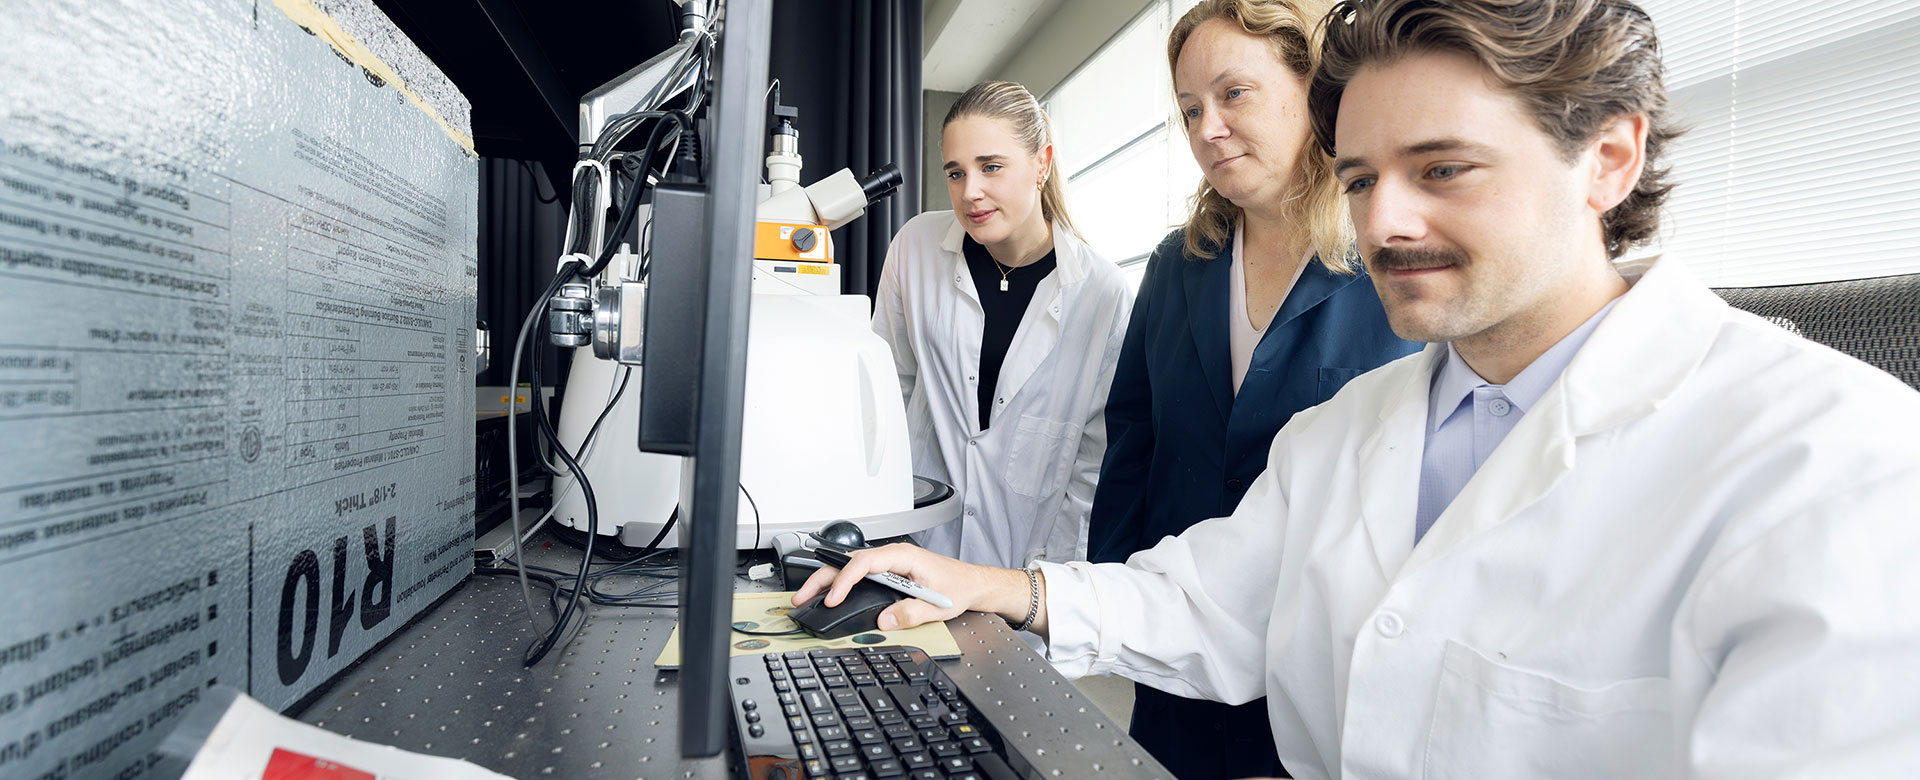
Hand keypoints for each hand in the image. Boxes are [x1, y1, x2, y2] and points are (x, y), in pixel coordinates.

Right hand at [791, 543, 1038, 632]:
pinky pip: (858, 574)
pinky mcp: (887, 572)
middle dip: (823, 578)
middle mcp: (893, 556)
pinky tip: (827, 596)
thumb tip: (884, 620)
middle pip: (849, 562)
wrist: (971, 583)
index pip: (865, 562)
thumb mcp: (939, 605)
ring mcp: (888, 563)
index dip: (846, 580)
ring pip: (849, 567)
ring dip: (827, 581)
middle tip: (803, 596)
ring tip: (806, 597)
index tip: (834, 599)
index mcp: (905, 556)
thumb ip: (912, 613)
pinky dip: (839, 584)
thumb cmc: (958, 587)